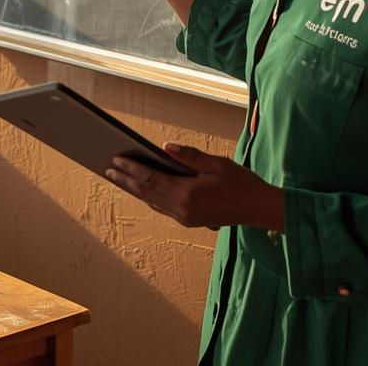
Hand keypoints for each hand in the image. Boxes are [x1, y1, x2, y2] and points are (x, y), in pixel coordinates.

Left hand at [105, 143, 285, 231]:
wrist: (259, 208)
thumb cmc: (242, 183)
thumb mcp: (218, 164)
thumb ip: (190, 156)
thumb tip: (165, 147)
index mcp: (187, 194)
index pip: (150, 179)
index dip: (131, 169)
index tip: (115, 159)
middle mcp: (182, 209)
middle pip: (146, 192)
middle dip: (125, 180)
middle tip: (108, 168)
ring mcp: (185, 217)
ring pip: (152, 201)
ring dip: (134, 189)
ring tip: (119, 177)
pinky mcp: (189, 220)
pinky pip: (162, 207)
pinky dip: (148, 196)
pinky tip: (143, 189)